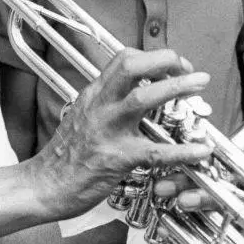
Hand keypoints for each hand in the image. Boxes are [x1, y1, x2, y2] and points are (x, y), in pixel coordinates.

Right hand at [33, 48, 213, 218]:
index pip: (123, 60)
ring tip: (199, 87)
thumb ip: (106, 103)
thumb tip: (131, 94)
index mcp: (94, 95)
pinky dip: (182, 150)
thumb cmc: (64, 156)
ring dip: (177, 88)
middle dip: (166, 61)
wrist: (44, 186)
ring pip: (143, 98)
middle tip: (190, 71)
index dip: (153, 57)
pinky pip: (155, 151)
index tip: (172, 66)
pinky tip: (199, 150)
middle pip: (132, 66)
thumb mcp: (82, 117)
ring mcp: (108, 131)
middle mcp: (100, 107)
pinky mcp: (117, 158)